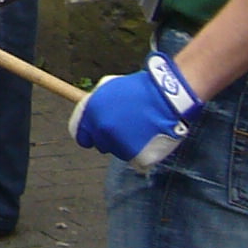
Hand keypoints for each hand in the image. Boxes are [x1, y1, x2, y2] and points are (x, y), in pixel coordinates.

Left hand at [69, 51, 202, 169]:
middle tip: (127, 125)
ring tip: (141, 128)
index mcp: (91, 112)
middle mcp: (102, 130)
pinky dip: (142, 152)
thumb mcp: (109, 87)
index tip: (96, 134)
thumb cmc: (140, 89)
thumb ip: (95, 104)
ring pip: (118, 152)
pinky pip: (135, 160)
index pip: (80, 135)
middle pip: (100, 144)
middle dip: (110, 137)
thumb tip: (89, 116)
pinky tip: (149, 138)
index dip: (88, 134)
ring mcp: (118, 144)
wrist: (167, 95)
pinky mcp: (135, 156)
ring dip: (126, 144)